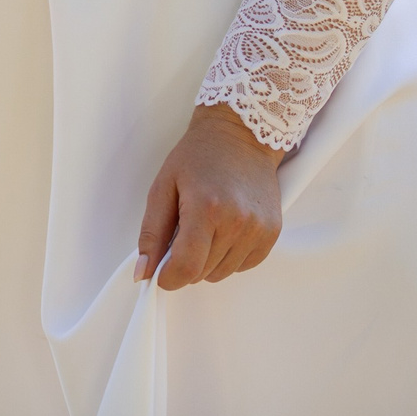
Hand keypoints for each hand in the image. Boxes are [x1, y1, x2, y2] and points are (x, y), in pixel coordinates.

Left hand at [135, 102, 285, 289]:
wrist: (240, 137)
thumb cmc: (197, 157)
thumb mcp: (163, 187)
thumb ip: (151, 233)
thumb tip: (143, 273)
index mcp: (205, 208)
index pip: (187, 266)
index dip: (168, 278)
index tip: (160, 273)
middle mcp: (237, 222)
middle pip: (203, 273)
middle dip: (184, 263)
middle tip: (182, 231)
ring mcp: (259, 229)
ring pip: (222, 273)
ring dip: (206, 261)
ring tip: (204, 227)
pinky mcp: (272, 233)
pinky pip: (243, 266)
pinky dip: (227, 257)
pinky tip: (222, 230)